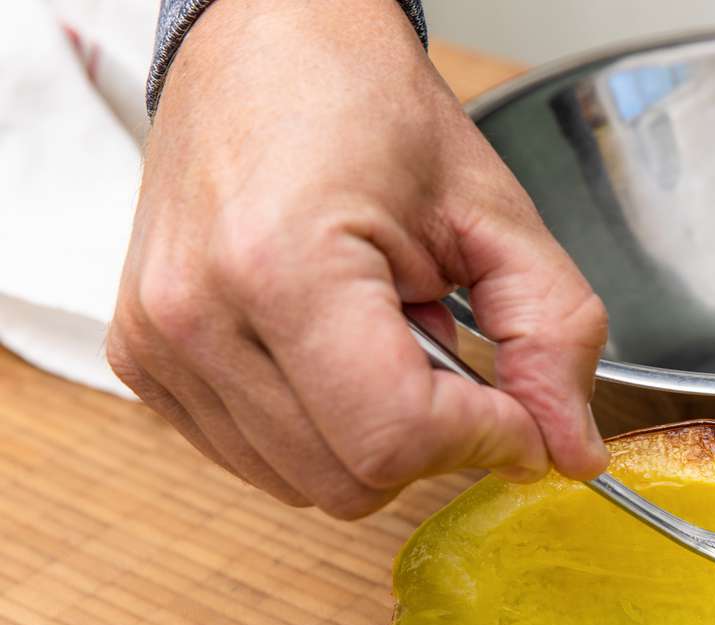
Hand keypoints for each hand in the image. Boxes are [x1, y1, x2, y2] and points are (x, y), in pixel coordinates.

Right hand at [108, 0, 607, 517]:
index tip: (521, 414)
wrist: (266, 48)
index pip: (396, 435)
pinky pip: (259, 462)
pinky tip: (335, 353)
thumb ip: (552, 337)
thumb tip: (569, 450)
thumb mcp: (495, 215)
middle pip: (351, 480)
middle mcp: (197, 314)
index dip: (483, 439)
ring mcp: (158, 345)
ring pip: (306, 486)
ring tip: (384, 339)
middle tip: (452, 359)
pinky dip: (321, 433)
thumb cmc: (367, 108)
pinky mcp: (145, 363)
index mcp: (281, 264)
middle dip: (433, 441)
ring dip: (375, 437)